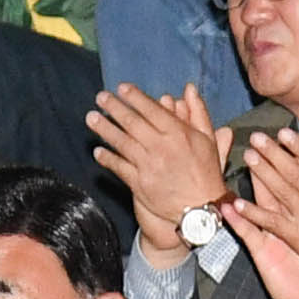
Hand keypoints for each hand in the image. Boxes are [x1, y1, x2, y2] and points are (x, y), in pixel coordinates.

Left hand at [87, 83, 227, 263]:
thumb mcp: (207, 139)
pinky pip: (119, 167)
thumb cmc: (206, 173)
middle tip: (100, 97)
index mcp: (179, 134)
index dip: (135, 97)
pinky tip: (97, 151)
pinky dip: (107, 158)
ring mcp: (149, 166)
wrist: (200, 209)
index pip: (152, 109)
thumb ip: (198, 112)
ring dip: (105, 129)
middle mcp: (162, 147)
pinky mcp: (140, 184)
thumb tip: (189, 88)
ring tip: (91, 118)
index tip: (121, 88)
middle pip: (133, 123)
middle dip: (114, 108)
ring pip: (122, 143)